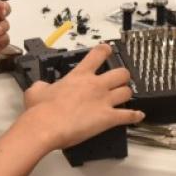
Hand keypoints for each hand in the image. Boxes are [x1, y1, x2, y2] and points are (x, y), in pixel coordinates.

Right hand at [18, 44, 143, 151]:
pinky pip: (128, 116)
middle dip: (122, 76)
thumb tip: (42, 86)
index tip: (108, 49)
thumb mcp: (36, 90)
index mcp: (80, 76)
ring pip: (127, 91)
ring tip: (126, 97)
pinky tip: (138, 115)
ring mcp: (104, 101)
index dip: (105, 50)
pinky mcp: (108, 118)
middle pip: (121, 73)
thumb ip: (43, 85)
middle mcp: (96, 85)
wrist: (45, 126)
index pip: (98, 54)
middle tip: (119, 79)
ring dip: (127, 94)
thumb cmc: (40, 110)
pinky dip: (135, 116)